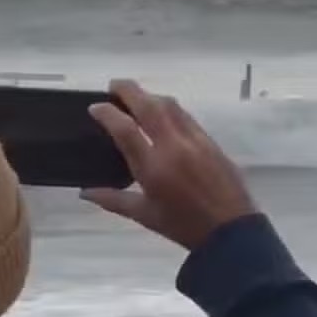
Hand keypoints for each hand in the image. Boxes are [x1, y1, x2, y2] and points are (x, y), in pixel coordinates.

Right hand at [82, 79, 257, 250]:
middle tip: (113, 86)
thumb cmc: (184, 226)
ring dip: (150, 96)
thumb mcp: (145, 215)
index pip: (125, 129)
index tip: (95, 107)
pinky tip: (162, 114)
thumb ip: (113, 200)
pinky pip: (185, 116)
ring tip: (137, 97)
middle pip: (148, 105)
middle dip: (128, 90)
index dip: (107, 113)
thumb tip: (84, 193)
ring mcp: (195, 140)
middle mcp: (173, 146)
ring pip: (170, 105)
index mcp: (154, 167)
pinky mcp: (210, 141)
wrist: (232, 231)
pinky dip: (169, 108)